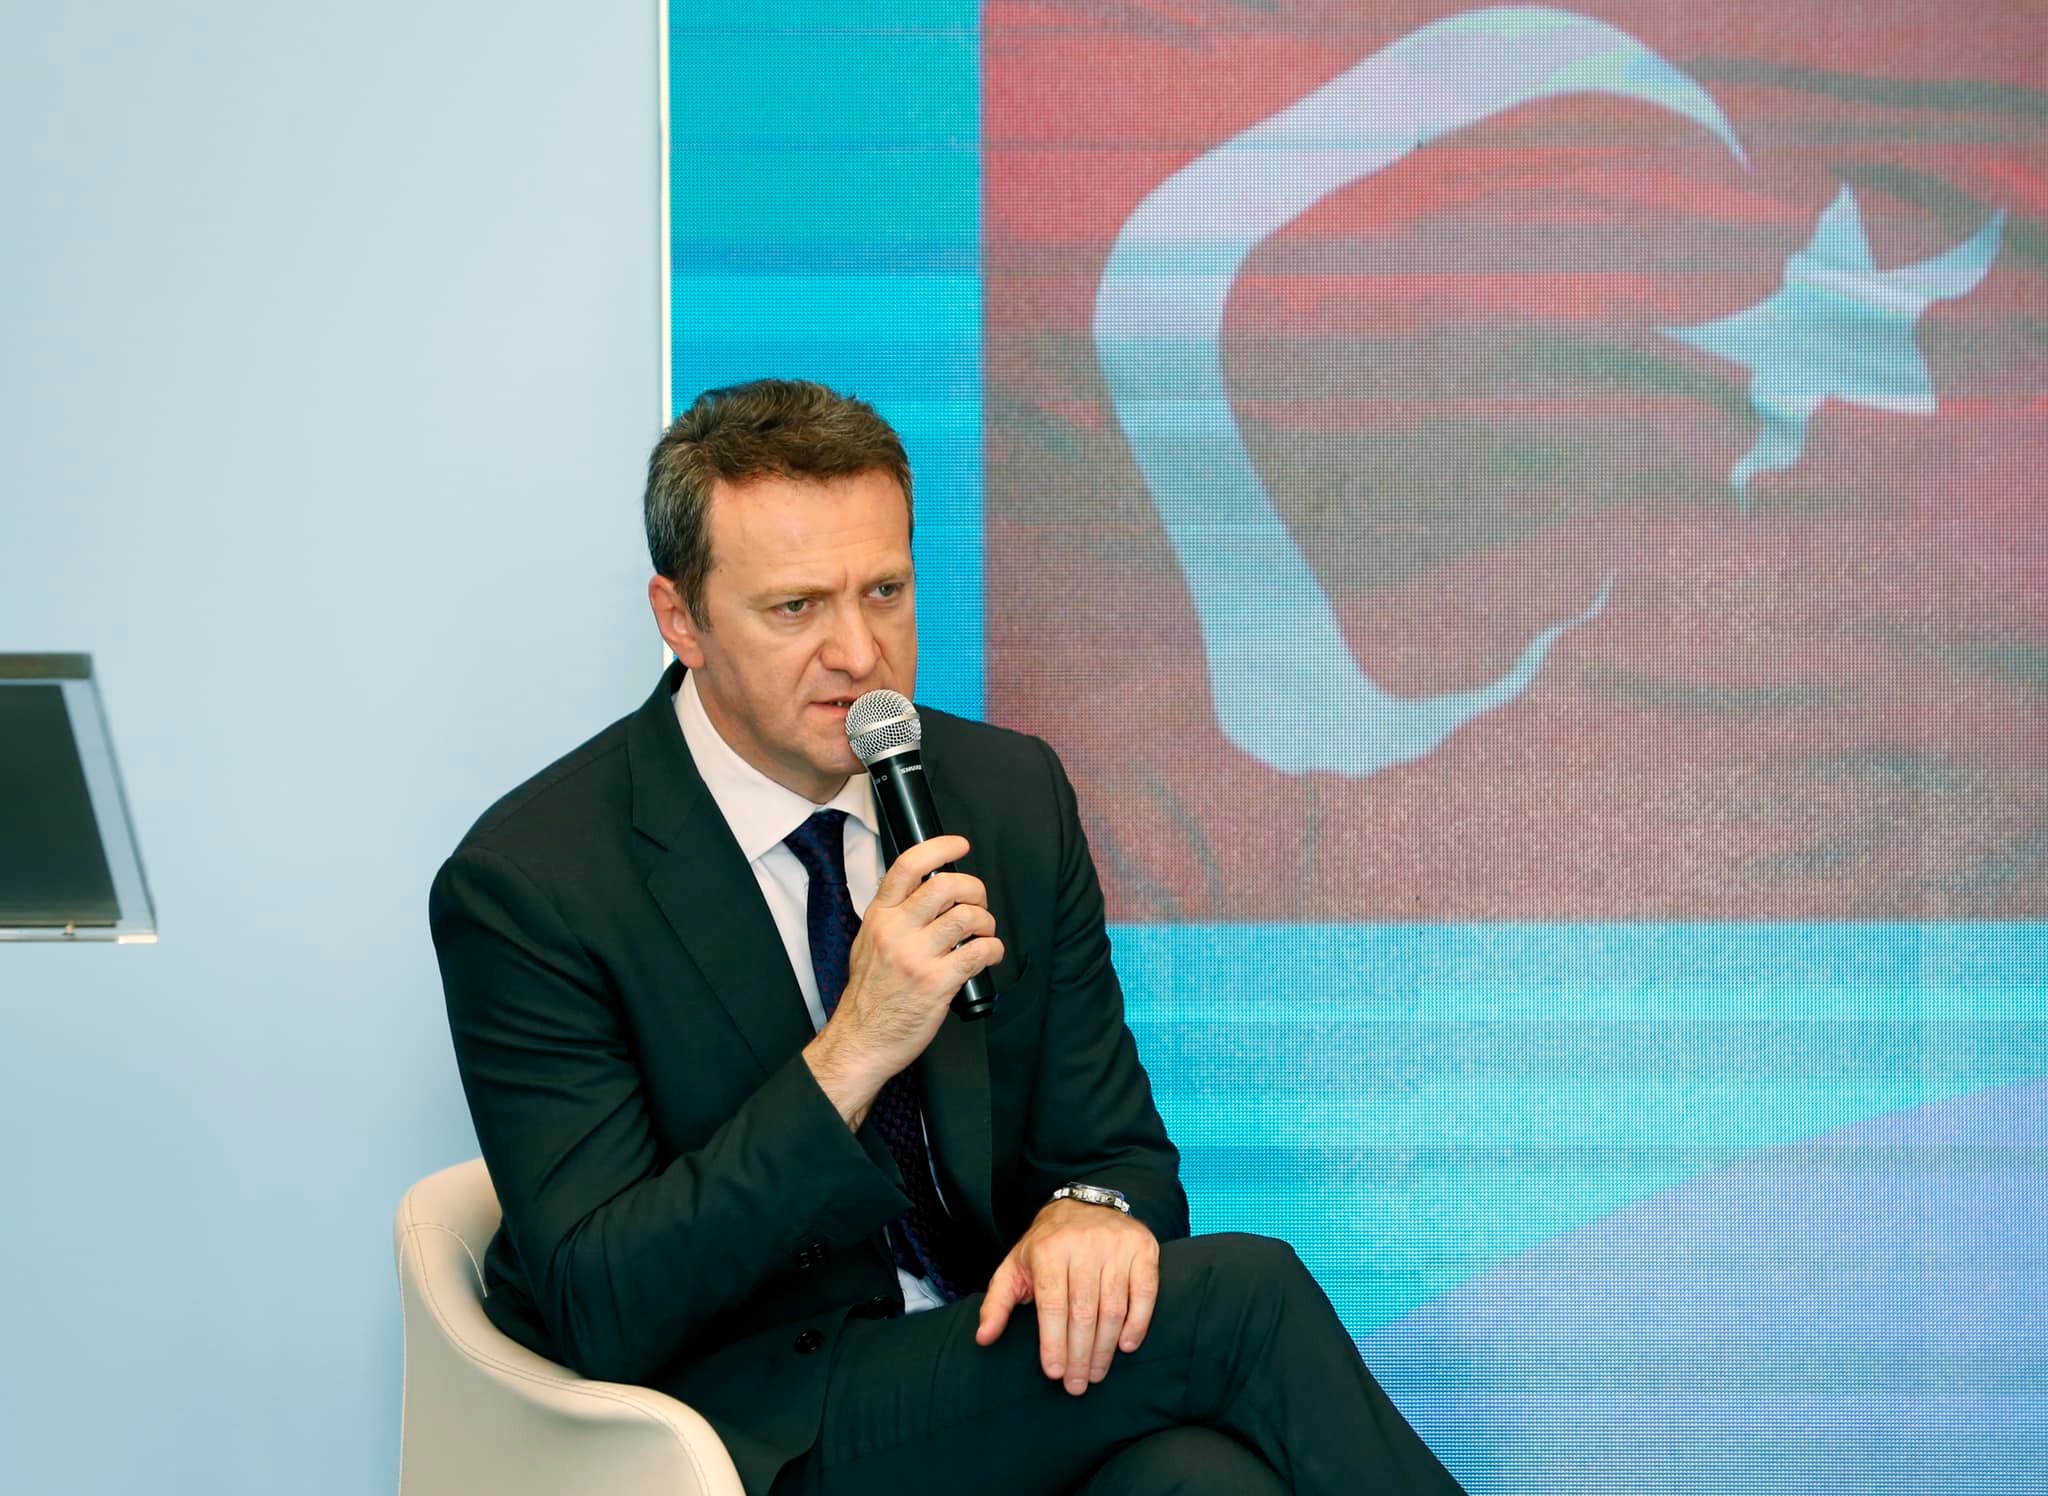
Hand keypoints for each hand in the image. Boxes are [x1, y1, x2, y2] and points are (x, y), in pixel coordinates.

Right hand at [803, 835, 1001, 1125]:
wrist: (861, 1040)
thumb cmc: (868, 995)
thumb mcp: (867, 943)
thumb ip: (892, 915)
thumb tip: (924, 891)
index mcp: (879, 917)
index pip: (908, 867)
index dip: (939, 848)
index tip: (959, 845)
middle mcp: (896, 932)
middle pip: (947, 886)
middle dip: (974, 889)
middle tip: (977, 902)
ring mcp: (917, 957)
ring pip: (968, 917)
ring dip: (986, 921)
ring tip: (983, 933)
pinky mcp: (938, 983)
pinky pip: (980, 952)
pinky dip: (993, 949)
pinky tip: (988, 954)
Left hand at [974, 1198, 1159, 1394]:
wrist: (1084, 1204)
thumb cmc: (1046, 1246)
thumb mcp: (1014, 1267)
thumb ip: (997, 1303)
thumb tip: (984, 1338)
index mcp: (1049, 1249)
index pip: (1052, 1304)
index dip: (1054, 1342)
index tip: (1054, 1373)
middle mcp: (1084, 1244)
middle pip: (1083, 1311)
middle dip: (1080, 1355)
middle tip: (1077, 1385)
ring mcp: (1116, 1245)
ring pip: (1113, 1307)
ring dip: (1105, 1348)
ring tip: (1096, 1373)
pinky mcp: (1142, 1249)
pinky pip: (1145, 1293)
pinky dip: (1138, 1323)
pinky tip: (1125, 1346)